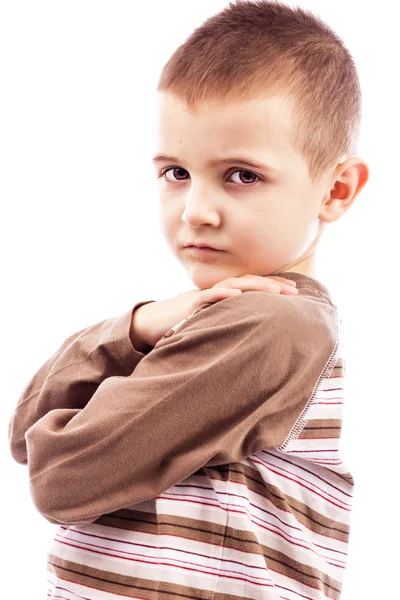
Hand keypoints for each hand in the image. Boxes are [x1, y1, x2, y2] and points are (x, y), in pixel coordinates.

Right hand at [130, 275, 297, 350]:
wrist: (153, 323)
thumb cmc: (185, 324)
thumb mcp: (213, 322)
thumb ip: (231, 322)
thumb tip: (254, 334)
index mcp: (225, 296)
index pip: (253, 287)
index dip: (273, 286)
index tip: (295, 291)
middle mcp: (218, 292)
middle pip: (249, 283)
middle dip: (272, 285)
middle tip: (295, 291)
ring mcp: (206, 296)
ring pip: (234, 285)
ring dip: (256, 286)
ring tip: (275, 291)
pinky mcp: (192, 304)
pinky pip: (210, 296)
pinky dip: (224, 294)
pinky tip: (238, 295)